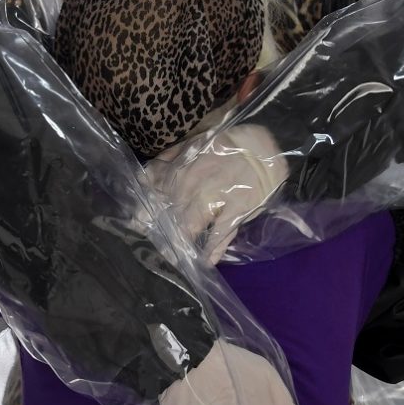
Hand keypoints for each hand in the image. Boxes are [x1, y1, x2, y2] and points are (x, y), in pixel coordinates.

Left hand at [149, 125, 287, 263]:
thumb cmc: (229, 143)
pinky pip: (221, 234)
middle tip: (155, 245)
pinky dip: (212, 250)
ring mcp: (215, 198)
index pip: (154, 190)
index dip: (144, 208)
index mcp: (181, 166)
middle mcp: (192, 184)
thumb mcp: (195, 143)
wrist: (265, 145)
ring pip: (190, 226)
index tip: (137, 223)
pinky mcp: (236, 210)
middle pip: (169, 213)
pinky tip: (205, 262)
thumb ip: (168, 158)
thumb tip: (144, 177)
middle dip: (159, 230)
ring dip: (180, 243)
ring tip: (174, 257)